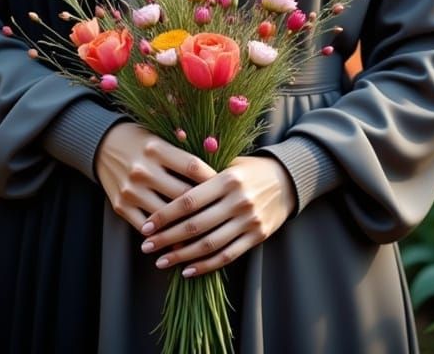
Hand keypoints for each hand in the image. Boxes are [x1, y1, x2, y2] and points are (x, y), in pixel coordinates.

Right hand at [94, 122, 215, 233]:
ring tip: (207, 236)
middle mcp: (143, 169)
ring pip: (166, 216)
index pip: (193, 167)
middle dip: (205, 208)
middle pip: (183, 196)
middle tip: (224, 217)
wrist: (102, 144)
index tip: (227, 188)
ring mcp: (131, 190)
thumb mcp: (161, 137)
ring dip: (186, 229)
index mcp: (157, 148)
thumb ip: (184, 154)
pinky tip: (177, 243)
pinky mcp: (120, 206)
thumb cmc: (140, 140)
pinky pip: (146, 227)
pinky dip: (162, 237)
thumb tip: (217, 174)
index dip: (213, 179)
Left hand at [138, 155, 295, 276]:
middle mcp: (238, 200)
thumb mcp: (229, 163)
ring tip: (161, 262)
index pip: (189, 200)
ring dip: (182, 256)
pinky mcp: (257, 236)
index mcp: (227, 178)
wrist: (288, 180)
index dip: (165, 214)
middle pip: (195, 225)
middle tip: (146, 247)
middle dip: (167, 238)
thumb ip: (203, 173)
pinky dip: (206, 266)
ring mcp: (249, 220)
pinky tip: (188, 270)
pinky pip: (228, 255)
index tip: (145, 225)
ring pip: (210, 244)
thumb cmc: (249, 169)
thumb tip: (165, 181)